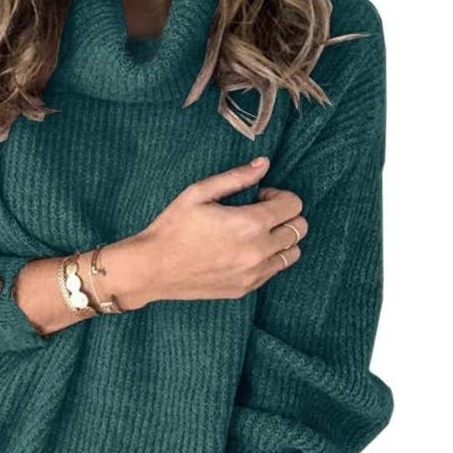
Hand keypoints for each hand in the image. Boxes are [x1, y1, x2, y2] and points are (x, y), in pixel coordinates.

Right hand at [134, 156, 307, 303]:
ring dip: (281, 238)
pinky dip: (268, 258)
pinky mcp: (246, 288)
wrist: (153, 268)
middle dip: (284, 215)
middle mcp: (258, 251)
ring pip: (292, 253)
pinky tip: (244, 250)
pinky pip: (274, 271)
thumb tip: (264, 164)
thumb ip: (236, 177)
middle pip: (299, 229)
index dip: (278, 195)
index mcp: (249, 224)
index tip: (259, 195)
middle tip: (258, 212)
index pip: (294, 205)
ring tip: (255, 233)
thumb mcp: (199, 193)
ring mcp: (254, 273)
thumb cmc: (173, 227)